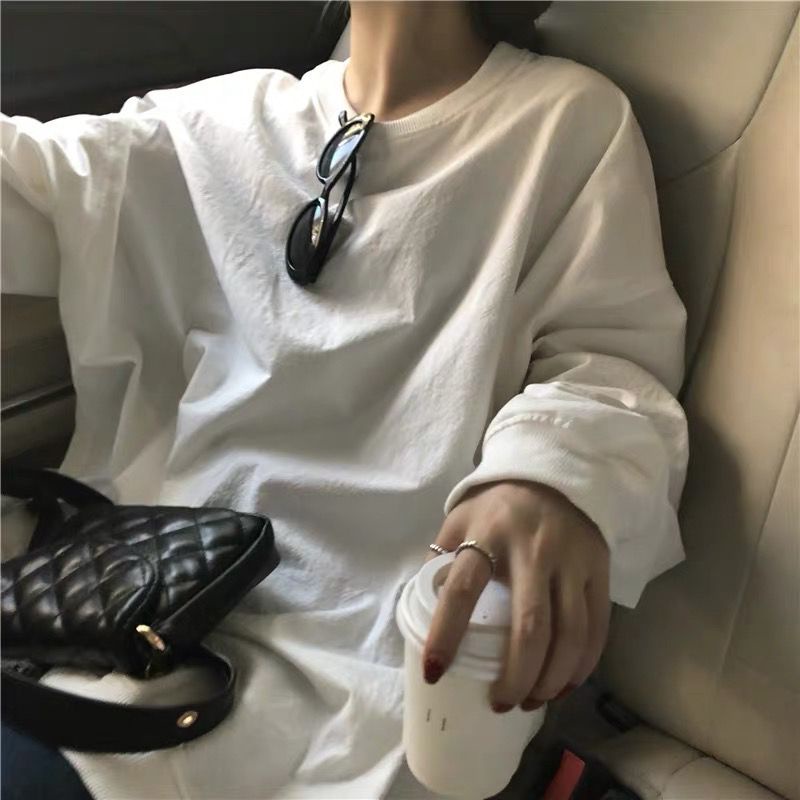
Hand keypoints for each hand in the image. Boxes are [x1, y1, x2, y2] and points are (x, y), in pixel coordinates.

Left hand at [422, 480, 609, 711]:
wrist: (554, 472)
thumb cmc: (497, 504)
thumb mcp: (459, 518)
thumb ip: (442, 557)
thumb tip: (422, 605)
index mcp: (486, 535)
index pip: (461, 590)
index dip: (445, 635)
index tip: (435, 671)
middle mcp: (531, 549)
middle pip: (529, 626)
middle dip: (515, 677)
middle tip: (500, 703)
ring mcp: (570, 560)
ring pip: (568, 633)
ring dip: (551, 679)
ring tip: (532, 701)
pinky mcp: (598, 569)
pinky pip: (596, 626)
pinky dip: (583, 664)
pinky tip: (565, 682)